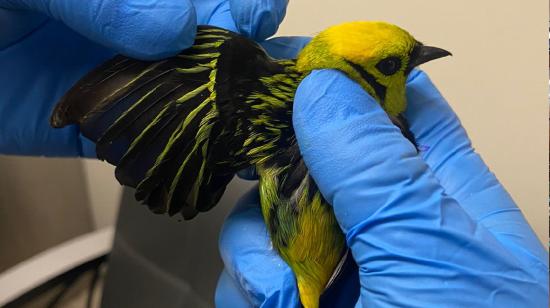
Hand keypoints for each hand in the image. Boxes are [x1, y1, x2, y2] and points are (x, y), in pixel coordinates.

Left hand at [0, 0, 287, 155]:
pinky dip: (187, 161)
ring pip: (199, 106)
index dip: (244, 10)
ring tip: (256, 135)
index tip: (247, 25)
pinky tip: (214, 166)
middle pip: (223, 53)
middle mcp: (149, 37)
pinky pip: (156, 149)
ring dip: (233, 122)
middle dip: (251, 70)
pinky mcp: (106, 133)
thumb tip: (172, 26)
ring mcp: (132, 87)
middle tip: (266, 90)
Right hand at [217, 69, 548, 306]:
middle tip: (272, 180)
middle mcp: (383, 226)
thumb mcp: (433, 253)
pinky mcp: (299, 307)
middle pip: (314, 157)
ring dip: (262, 244)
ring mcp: (337, 269)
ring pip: (269, 217)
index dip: (350, 78)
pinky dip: (252, 288)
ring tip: (292, 287)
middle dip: (283, 168)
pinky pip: (251, 275)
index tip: (296, 68)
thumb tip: (323, 89)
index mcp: (439, 195)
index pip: (397, 106)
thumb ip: (379, 170)